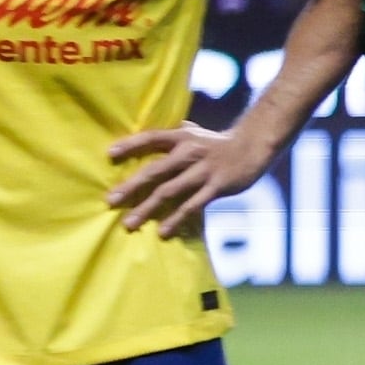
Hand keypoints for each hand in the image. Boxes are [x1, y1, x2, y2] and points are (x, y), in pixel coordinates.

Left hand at [106, 122, 279, 235]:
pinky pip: (192, 205)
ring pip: (170, 191)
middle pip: (156, 170)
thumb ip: (176, 136)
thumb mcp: (196, 133)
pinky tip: (163, 231)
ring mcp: (203, 171)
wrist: (254, 147)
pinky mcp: (216, 187)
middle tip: (111, 200)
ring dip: (148, 208)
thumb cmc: (218, 143)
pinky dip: (176, 218)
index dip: (131, 145)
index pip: (152, 138)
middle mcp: (190, 152)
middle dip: (132, 186)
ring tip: (129, 223)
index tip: (109, 154)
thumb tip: (154, 138)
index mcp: (182, 137)